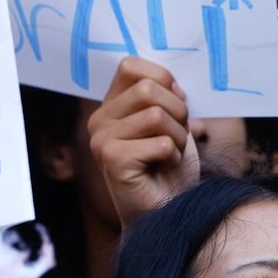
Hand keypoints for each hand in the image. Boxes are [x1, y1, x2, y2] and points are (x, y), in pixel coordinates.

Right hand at [87, 57, 198, 226]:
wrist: (168, 210)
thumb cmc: (169, 168)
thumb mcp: (172, 122)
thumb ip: (166, 96)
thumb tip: (172, 83)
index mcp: (111, 107)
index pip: (131, 66)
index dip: (162, 79)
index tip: (173, 105)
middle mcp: (99, 121)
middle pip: (148, 88)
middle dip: (177, 112)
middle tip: (175, 137)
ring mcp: (102, 140)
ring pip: (157, 115)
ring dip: (177, 137)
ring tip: (170, 155)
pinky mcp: (112, 160)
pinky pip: (160, 142)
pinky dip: (173, 156)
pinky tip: (163, 169)